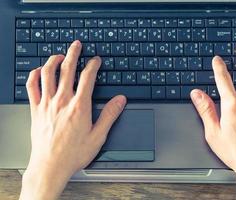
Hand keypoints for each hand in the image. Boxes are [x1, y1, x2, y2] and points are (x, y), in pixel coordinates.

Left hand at [20, 40, 126, 199]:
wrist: (50, 166)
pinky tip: (39, 71)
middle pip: (67, 69)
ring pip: (48, 74)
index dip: (93, 65)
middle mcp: (62, 101)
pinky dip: (34, 75)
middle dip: (73, 53)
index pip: (87, 77)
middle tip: (77, 45)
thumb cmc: (73, 153)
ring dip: (54, 60)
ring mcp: (47, 104)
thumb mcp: (98, 136)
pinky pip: (31, 87)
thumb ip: (109, 115)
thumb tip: (120, 100)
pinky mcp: (36, 109)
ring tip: (59, 55)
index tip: (96, 60)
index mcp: (79, 106)